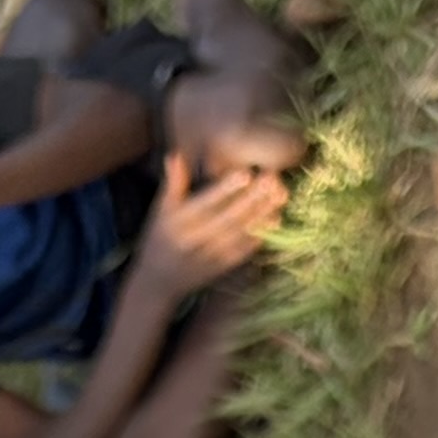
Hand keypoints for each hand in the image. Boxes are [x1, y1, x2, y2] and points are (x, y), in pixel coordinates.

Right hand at [140, 146, 287, 294]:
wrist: (157, 283)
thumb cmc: (159, 238)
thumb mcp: (160, 210)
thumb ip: (172, 183)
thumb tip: (175, 154)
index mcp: (179, 221)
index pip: (205, 203)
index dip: (225, 189)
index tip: (246, 173)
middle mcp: (194, 239)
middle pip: (227, 217)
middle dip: (252, 198)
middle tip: (273, 178)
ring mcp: (209, 255)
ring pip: (239, 233)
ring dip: (261, 214)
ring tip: (280, 194)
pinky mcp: (220, 268)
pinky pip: (242, 251)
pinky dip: (259, 236)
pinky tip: (275, 219)